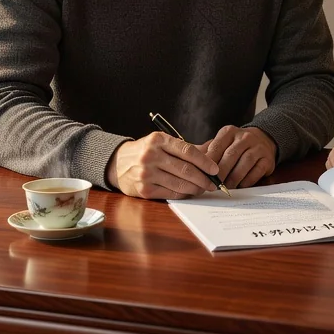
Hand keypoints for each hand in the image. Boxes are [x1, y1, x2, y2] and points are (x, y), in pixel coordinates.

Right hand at [107, 133, 221, 199]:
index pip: (187, 151)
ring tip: (204, 188)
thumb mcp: (162, 142)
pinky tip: (190, 192)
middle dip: (203, 178)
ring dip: (196, 188)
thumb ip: (184, 147)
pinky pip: (170, 192)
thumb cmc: (146, 151)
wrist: (118, 163)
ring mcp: (147, 173)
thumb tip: (210, 151)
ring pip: (179, 183)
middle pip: (185, 169)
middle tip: (213, 182)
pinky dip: (183, 193)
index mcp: (158, 140)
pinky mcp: (144, 189)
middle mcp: (151, 156)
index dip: (204, 161)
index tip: (215, 169)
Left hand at [203, 125, 277, 189]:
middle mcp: (244, 137)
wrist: (264, 139)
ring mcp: (258, 147)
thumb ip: (207, 152)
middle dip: (220, 173)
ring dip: (233, 179)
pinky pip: (256, 172)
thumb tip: (189, 164)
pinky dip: (246, 181)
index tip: (201, 175)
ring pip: (244, 164)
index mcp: (229, 132)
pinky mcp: (267, 159)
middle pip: (230, 156)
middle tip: (212, 186)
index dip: (208, 162)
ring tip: (225, 188)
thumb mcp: (222, 143)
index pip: (216, 146)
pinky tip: (239, 187)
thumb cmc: (236, 145)